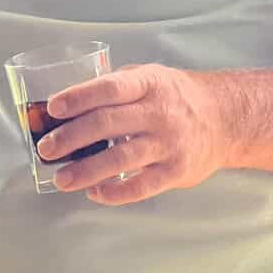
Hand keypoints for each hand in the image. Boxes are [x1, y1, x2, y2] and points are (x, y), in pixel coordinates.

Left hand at [34, 63, 229, 204]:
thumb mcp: (148, 79)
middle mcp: (159, 112)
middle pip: (107, 124)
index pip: (110, 88)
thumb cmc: (173, 97)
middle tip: (46, 149)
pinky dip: (115, 193)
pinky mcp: (176, 171)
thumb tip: (62, 106)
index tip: (53, 108)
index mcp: (148, 84)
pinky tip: (95, 193)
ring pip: (121, 159)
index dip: (79, 97)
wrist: (226, 118)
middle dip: (71, 138)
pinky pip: (141, 186)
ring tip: (61, 180)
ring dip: (86, 171)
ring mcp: (168, 143)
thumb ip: (112, 88)